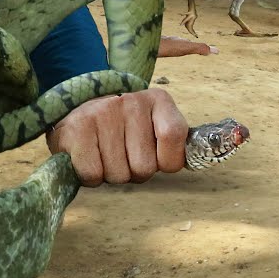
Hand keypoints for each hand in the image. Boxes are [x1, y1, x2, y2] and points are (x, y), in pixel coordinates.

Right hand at [45, 87, 188, 185]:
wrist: (76, 109)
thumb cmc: (122, 127)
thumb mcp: (154, 124)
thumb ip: (174, 141)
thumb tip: (202, 155)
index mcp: (158, 99)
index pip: (174, 137)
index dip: (166, 160)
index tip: (157, 159)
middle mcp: (130, 101)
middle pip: (144, 167)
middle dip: (134, 171)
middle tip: (122, 155)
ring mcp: (102, 112)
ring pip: (118, 175)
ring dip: (111, 174)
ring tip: (104, 154)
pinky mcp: (76, 128)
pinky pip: (93, 174)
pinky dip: (91, 177)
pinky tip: (89, 158)